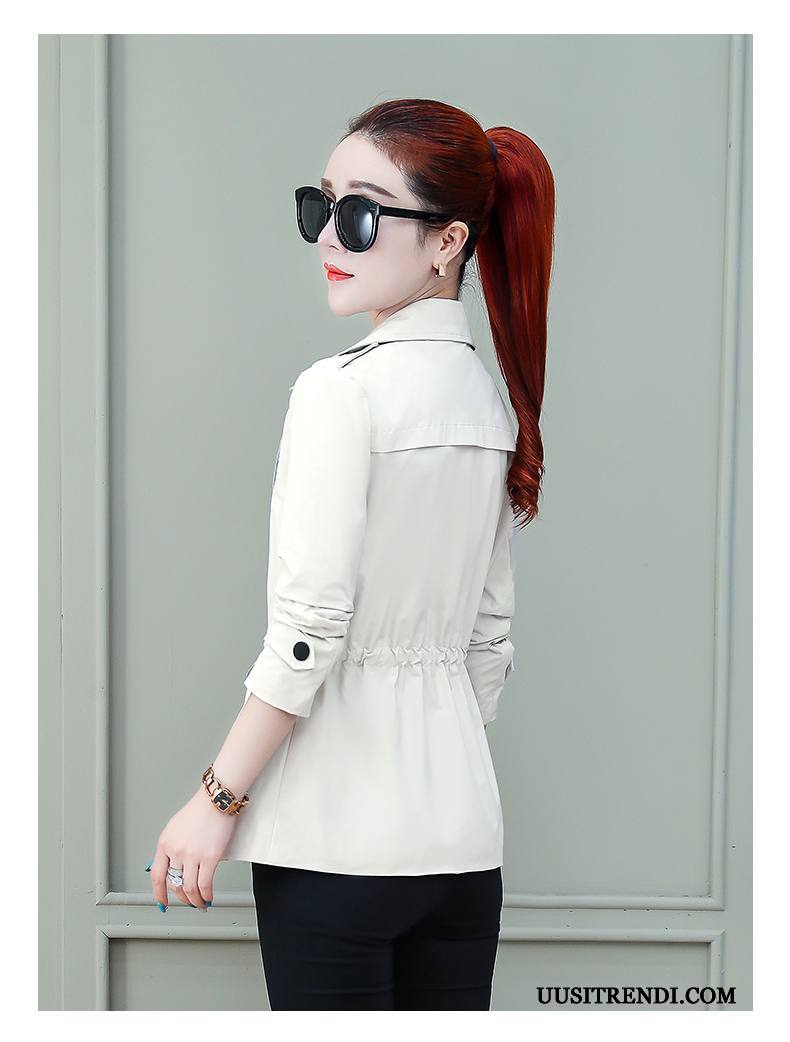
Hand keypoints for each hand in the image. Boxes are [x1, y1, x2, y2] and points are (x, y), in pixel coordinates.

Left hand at [149, 787, 237, 909]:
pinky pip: (205, 884)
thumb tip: (171, 866)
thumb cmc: (199, 810)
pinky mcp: (210, 857)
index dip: (159, 893)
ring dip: (194, 901)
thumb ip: (170, 847)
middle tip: (187, 901)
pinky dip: (206, 895)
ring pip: (189, 889)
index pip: (157, 876)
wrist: (216, 800)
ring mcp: (192, 855)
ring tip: (200, 903)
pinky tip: (209, 897)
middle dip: (181, 898)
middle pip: (174, 884)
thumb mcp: (175, 828)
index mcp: (164, 843)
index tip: (162, 901)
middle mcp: (176, 851)